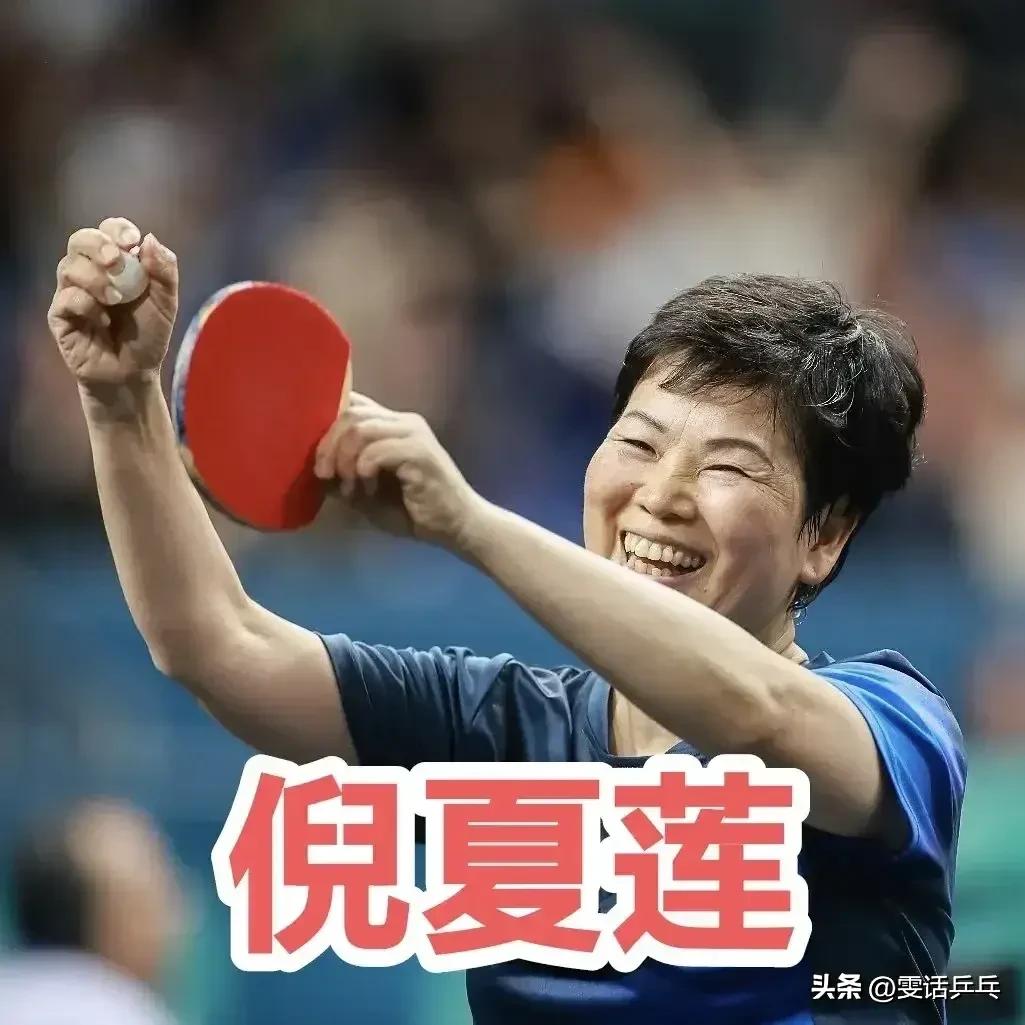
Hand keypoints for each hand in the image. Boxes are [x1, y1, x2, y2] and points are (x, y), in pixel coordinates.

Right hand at [47, 217, 178, 392]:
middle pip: (80, 240)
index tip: (132, 240)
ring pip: (69, 266)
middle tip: (116, 262)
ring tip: (117, 299)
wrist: (135, 373)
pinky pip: (66, 298)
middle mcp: (89, 272)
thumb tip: (150, 239)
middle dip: (98, 245)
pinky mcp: (60, 315)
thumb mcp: (166, 304)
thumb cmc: (148, 336)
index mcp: (116, 264)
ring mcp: (71, 292)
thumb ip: (164, 272)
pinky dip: (87, 305)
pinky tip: (103, 321)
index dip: (117, 229)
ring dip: (96, 279)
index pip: (107, 231)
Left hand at [314, 393, 486, 550]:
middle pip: (350, 412)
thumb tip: (314, 467)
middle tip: (324, 475)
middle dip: (328, 444)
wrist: (456, 526)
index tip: (317, 457)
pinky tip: (368, 490)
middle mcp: (403, 421)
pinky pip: (376, 451)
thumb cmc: (413, 511)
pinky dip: (363, 472)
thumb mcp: (366, 493)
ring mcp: (413, 433)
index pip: (350, 402)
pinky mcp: (420, 452)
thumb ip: (343, 475)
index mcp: (391, 424)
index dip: (325, 423)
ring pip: (359, 428)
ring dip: (344, 459)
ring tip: (348, 486)